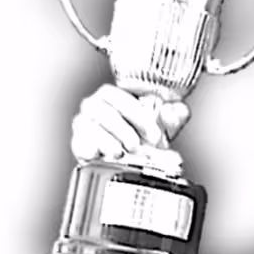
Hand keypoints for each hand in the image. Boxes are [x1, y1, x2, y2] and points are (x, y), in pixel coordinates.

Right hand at [70, 84, 191, 161]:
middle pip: (104, 112)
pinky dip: (94, 150)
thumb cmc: (143, 134)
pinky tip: (105, 155)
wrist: (128, 158)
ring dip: (109, 142)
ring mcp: (84, 124)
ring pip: (91, 128)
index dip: (137, 115)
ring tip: (121, 152)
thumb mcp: (164, 123)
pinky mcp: (78, 143)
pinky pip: (81, 144)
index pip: (119, 97)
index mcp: (112, 95)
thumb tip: (173, 110)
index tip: (153, 133)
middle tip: (136, 145)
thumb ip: (175, 113)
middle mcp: (94, 106)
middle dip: (123, 130)